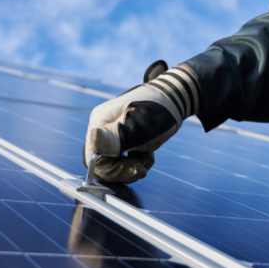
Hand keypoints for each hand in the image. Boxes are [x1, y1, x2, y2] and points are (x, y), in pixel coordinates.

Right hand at [83, 60, 199, 182]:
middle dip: (126, 169)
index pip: (94, 158)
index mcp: (99, 122)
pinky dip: (138, 161)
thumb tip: (95, 143)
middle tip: (145, 166)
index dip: (113, 170)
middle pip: (104, 164)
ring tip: (149, 153)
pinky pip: (125, 161)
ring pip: (115, 165)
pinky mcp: (122, 140)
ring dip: (134, 165)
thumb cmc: (158, 109)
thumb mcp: (140, 125)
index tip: (138, 170)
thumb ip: (118, 137)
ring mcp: (111, 135)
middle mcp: (101, 128)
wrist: (174, 96)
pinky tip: (148, 152)